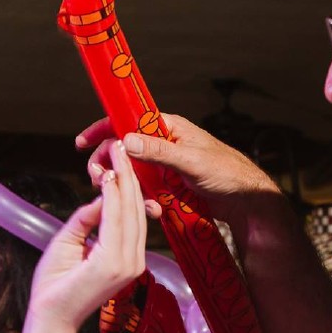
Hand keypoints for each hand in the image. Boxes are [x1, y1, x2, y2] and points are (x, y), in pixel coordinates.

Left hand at [29, 141, 148, 327]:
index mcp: (126, 258)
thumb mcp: (71, 242)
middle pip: (136, 210)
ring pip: (129, 213)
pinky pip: (117, 223)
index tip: (121, 157)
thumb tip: (98, 196)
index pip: (133, 215)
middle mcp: (132, 261)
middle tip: (122, 145)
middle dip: (129, 175)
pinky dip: (114, 198)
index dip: (128, 185)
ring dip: (124, 180)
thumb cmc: (57, 285)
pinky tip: (110, 177)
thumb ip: (88, 220)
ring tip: (118, 153)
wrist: (49, 317)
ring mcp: (126, 265)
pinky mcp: (113, 265)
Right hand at [76, 114, 283, 226]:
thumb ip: (159, 151)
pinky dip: (144, 200)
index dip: (103, 130)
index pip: (128, 120)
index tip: (83, 144)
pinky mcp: (171, 187)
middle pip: (125, 149)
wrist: (249, 203)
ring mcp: (167, 166)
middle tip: (100, 181)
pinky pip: (148, 191)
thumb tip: (126, 140)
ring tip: (129, 200)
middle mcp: (165, 144)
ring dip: (127, 187)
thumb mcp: (192, 161)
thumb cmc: (228, 174)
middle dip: (110, 165)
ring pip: (134, 173)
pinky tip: (153, 212)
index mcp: (169, 128)